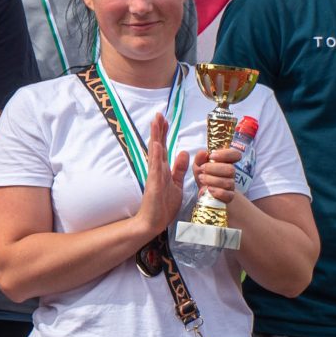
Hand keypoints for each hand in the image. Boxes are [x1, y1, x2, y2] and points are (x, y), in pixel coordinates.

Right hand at [133, 112, 194, 239]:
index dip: (163, 132)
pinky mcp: (155, 184)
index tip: (163, 118)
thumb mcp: (177, 184)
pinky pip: (156, 167)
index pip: (163, 147)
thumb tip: (183, 152)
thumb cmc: (163, 205)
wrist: (152, 222)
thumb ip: (179, 169)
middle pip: (157, 145)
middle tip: (158, 114)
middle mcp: (156, 169)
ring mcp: (154, 176)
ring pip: (155, 152)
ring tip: (156, 123)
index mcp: (162, 169)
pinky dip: (157, 155)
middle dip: (158, 130)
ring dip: (156, 137)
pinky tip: (158, 144)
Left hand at [193, 141, 242, 206]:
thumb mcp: (198, 166)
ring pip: (228, 182)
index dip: (226, 154)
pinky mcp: (229, 197)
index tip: (211, 156)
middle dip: (213, 168)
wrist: (205, 194)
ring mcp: (231, 185)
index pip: (235, 155)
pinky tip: (208, 189)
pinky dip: (217, 192)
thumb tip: (203, 152)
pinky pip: (228, 195)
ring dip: (212, 180)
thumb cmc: (204, 176)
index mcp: (226, 162)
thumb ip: (199, 159)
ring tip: (202, 179)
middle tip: (202, 169)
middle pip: (231, 169)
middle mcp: (230, 173)